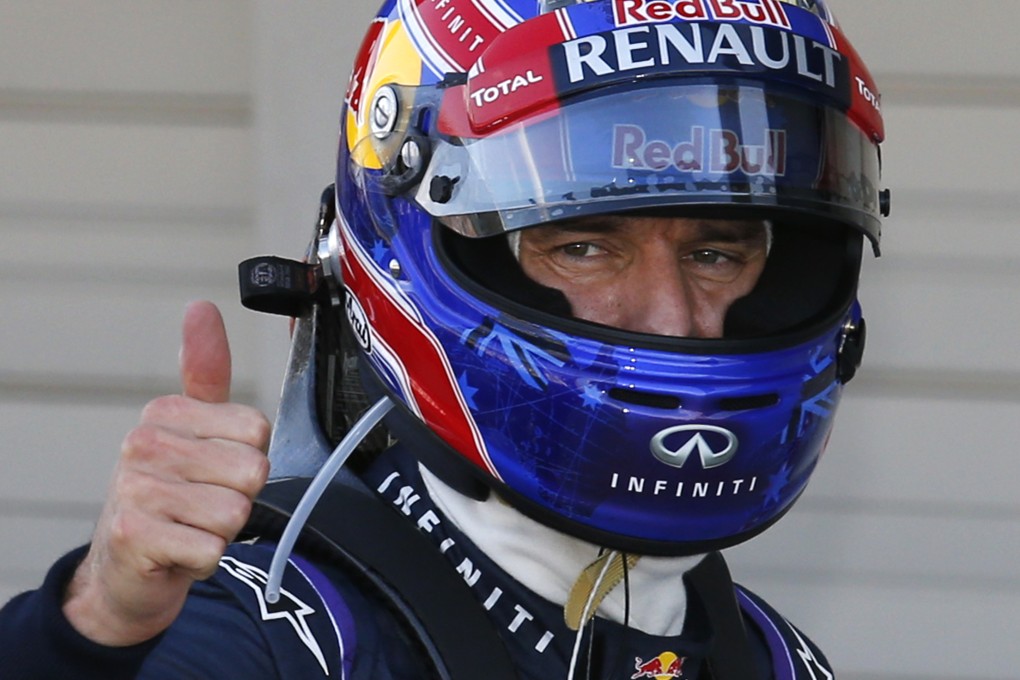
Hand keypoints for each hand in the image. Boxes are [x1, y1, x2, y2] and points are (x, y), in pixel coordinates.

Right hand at [63, 301, 271, 645]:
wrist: (124, 566)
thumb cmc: (168, 492)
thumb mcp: (191, 427)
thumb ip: (206, 371)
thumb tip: (201, 307)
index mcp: (166, 412)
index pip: (257, 429)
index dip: (249, 458)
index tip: (216, 469)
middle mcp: (144, 443)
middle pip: (252, 471)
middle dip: (239, 497)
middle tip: (203, 502)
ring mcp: (136, 489)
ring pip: (235, 512)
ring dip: (221, 530)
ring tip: (190, 525)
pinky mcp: (135, 535)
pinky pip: (212, 549)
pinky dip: (205, 558)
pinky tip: (179, 550)